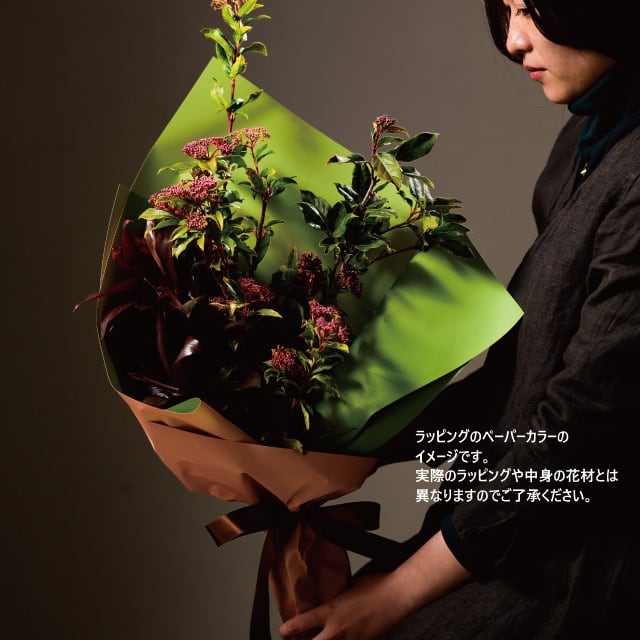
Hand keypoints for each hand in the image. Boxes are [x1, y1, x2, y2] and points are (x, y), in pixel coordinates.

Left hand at [279, 530, 471, 639]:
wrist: (397, 596)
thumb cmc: (375, 586)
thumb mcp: (346, 587)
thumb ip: (334, 597)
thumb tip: (326, 598)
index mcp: (331, 611)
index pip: (302, 624)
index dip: (288, 630)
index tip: (283, 631)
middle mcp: (337, 630)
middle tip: (297, 639)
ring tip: (318, 637)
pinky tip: (338, 638)